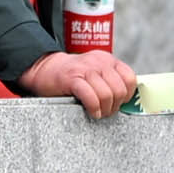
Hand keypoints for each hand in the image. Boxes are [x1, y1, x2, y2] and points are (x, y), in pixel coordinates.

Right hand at [21, 46, 143, 118]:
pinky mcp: (72, 78)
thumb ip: (110, 80)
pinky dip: (94, 108)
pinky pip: (90, 97)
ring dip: (105, 109)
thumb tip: (126, 100)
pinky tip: (92, 112)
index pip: (129, 78)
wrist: (43, 69)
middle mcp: (98, 61)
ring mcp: (84, 69)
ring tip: (99, 113)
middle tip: (107, 112)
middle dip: (115, 106)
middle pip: (119, 89)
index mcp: (106, 59)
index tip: (119, 102)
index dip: (127, 95)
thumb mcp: (95, 72)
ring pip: (107, 94)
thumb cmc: (70, 76)